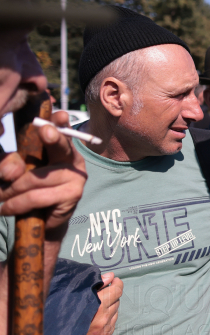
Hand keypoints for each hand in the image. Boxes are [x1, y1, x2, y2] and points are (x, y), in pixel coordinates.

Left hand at [0, 110, 86, 238]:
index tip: (59, 115)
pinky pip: (38, 196)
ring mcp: (77, 176)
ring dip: (11, 190)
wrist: (42, 219)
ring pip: (37, 178)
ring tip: (0, 197)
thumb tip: (11, 173)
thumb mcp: (17, 172)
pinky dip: (17, 204)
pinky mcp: (74, 194)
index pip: (61, 130)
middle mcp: (73, 158)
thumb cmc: (29, 190)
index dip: (60, 122)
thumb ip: (11, 164)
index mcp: (61, 147)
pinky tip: (6, 208)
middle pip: (61, 145)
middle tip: (44, 130)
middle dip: (52, 136)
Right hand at [84, 272, 122, 334]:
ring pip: (115, 311)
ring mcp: (105, 330)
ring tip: (97, 308)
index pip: (117, 291)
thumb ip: (97, 285)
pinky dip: (108, 318)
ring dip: (110, 307)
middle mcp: (104, 319)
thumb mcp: (78, 296)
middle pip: (117, 300)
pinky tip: (97, 319)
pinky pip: (112, 323)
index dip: (117, 283)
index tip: (114, 281)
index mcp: (98, 307)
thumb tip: (111, 276)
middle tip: (103, 295)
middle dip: (112, 295)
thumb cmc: (65, 316)